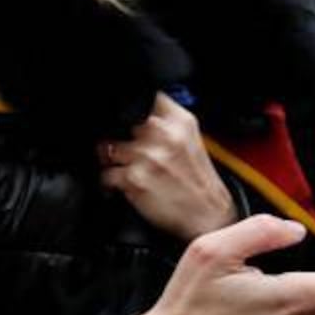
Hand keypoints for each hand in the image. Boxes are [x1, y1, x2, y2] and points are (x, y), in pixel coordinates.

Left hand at [99, 93, 237, 240]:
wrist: (209, 216)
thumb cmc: (198, 181)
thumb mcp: (189, 139)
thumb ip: (164, 120)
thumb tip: (134, 110)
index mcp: (180, 121)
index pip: (145, 97)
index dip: (129, 108)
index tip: (126, 117)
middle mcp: (164, 135)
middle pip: (119, 122)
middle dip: (118, 136)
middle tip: (128, 150)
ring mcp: (148, 157)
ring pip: (107, 148)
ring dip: (113, 160)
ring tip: (130, 170)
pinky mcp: (134, 179)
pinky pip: (105, 174)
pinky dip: (110, 181)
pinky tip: (126, 185)